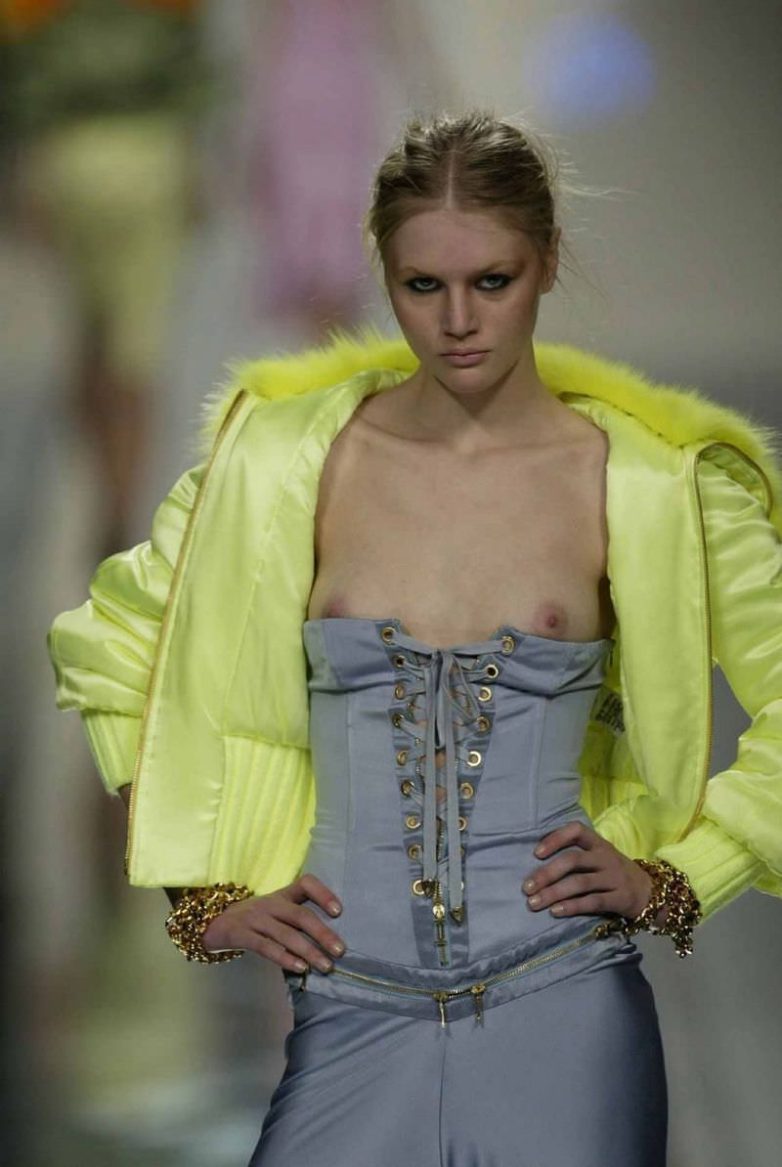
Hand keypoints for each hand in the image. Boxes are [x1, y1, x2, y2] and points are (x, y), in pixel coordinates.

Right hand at [202, 873, 346, 972]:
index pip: (306, 883)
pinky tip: (300, 968)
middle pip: (300, 915)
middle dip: (322, 933)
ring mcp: (255, 918)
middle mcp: (270, 903)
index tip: (338, 912)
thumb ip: (297, 919)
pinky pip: (266, 946)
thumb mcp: (276, 911)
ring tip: (325, 965)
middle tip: (340, 951)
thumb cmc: (256, 919)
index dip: (324, 894)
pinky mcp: (241, 934)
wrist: (215, 923)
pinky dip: (284, 957)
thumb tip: (330, 942)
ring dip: (309, 951)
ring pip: (286, 934)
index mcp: (282, 894)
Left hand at [522, 821, 653, 920]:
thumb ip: (575, 856)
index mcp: (598, 843)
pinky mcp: (620, 898)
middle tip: (526, 888)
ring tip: (534, 903)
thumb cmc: (612, 872)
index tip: (536, 853)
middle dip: (547, 874)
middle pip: (573, 860)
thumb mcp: (599, 857)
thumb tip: (534, 865)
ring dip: (554, 893)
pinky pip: (593, 902)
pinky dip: (572, 907)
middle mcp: (606, 857)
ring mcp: (614, 878)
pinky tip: (555, 912)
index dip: (555, 839)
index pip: (576, 831)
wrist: (649, 892)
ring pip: (580, 883)